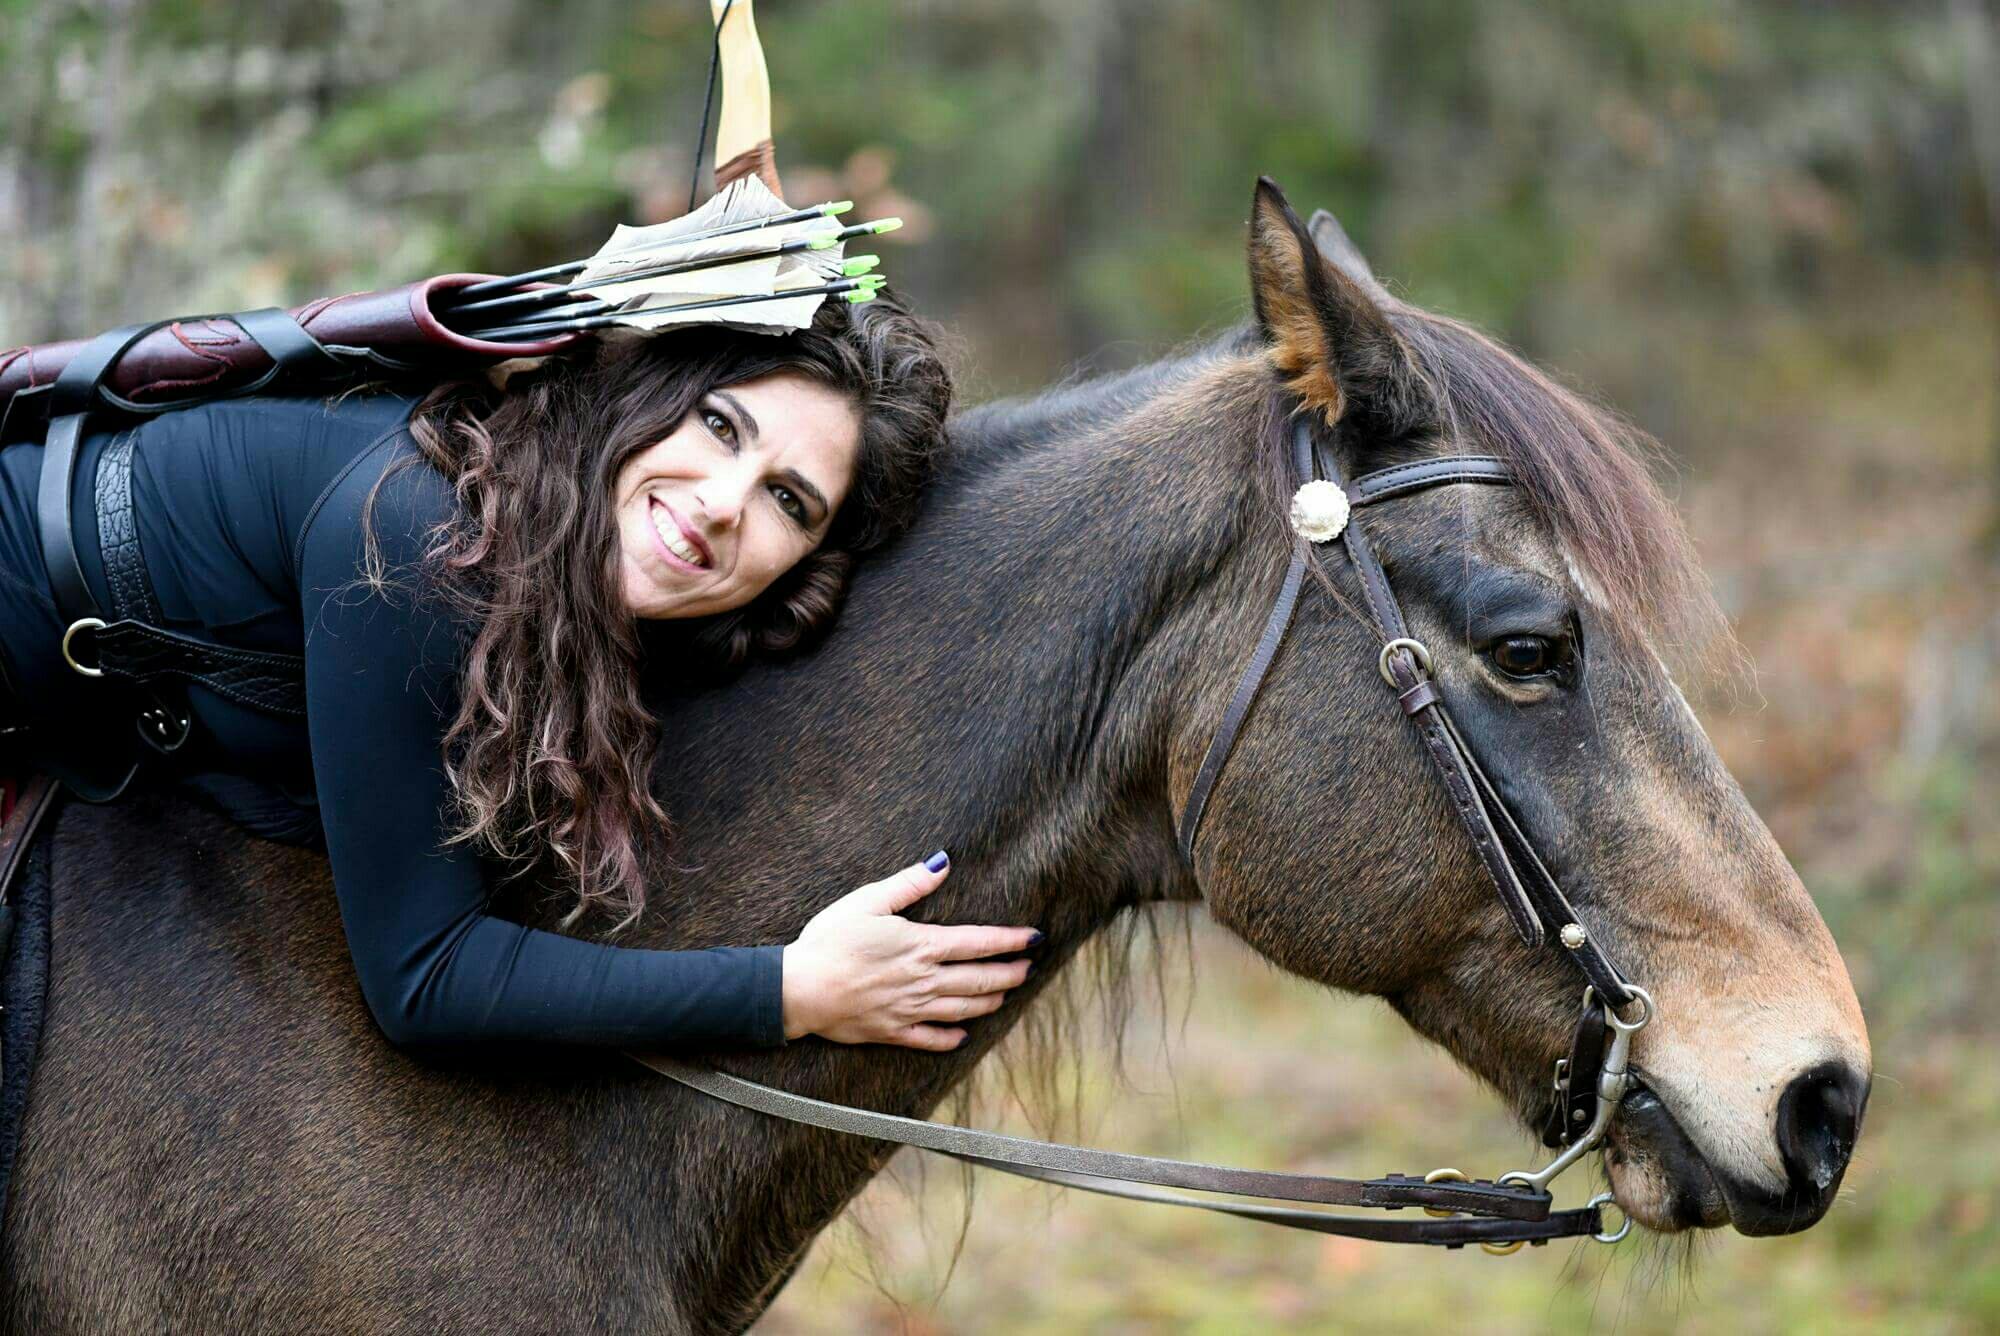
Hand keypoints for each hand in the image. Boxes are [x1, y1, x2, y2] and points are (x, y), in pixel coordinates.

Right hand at [780, 853, 1039, 1050]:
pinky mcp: (892, 1032)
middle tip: (1029, 969)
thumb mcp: (867, 901)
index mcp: (920, 945)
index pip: (978, 942)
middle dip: (1009, 974)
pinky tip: (963, 1037)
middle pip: (978, 979)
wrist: (798, 990)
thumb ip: (909, 884)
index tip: (1034, 938)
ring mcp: (909, 1009)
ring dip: (988, 1003)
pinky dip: (950, 1038)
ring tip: (1006, 996)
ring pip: (961, 1009)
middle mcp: (923, 980)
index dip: (1010, 941)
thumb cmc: (829, 940)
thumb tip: (943, 862)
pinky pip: (929, 1039)